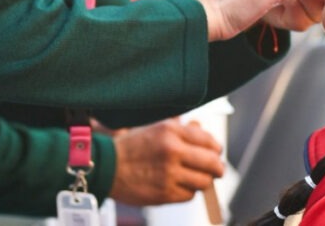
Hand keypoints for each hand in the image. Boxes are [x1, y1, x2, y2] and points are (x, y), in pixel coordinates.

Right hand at [108, 119, 224, 205]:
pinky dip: (187, 192)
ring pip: (204, 182)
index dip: (215, 150)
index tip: (214, 154)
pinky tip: (177, 185)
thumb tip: (203, 130)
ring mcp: (169, 173)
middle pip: (213, 163)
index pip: (209, 141)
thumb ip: (182, 130)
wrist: (107, 167)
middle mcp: (172, 150)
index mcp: (171, 131)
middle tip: (216, 171)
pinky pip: (189, 195)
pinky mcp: (164, 193)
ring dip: (202, 182)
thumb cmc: (133, 147)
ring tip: (194, 179)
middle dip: (217, 169)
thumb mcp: (156, 129)